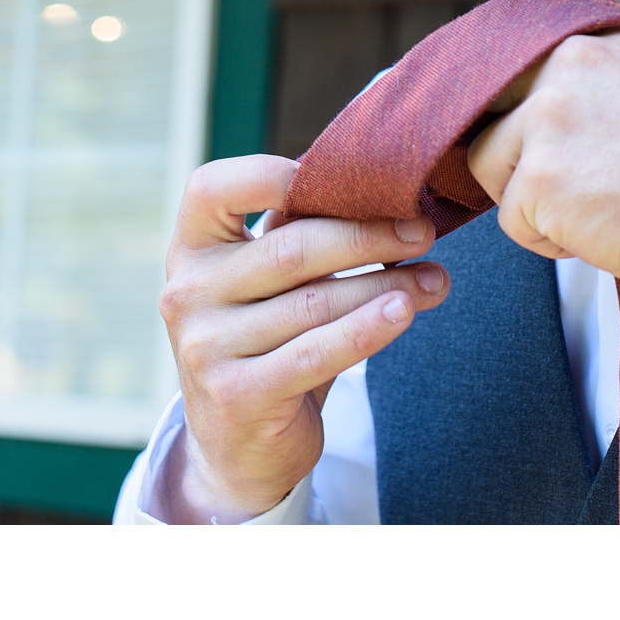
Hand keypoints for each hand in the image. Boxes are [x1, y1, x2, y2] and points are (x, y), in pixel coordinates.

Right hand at [151, 154, 450, 522]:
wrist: (237, 445)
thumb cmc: (266, 339)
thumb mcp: (267, 282)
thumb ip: (298, 231)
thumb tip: (380, 187)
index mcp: (191, 249)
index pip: (213, 188)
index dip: (275, 174)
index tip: (349, 181)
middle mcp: (186, 293)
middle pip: (290, 249)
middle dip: (368, 236)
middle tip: (423, 232)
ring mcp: (207, 347)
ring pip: (315, 304)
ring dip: (386, 286)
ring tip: (433, 279)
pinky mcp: (238, 395)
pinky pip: (316, 353)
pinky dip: (367, 329)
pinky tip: (404, 312)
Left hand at [467, 30, 619, 291]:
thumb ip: (604, 80)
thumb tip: (553, 99)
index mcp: (599, 39)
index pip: (519, 66)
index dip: (524, 112)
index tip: (545, 140)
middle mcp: (567, 64)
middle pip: (494, 110)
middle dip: (521, 154)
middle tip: (576, 186)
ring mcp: (548, 118)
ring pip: (493, 166)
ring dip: (533, 200)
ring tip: (599, 210)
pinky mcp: (539, 176)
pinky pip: (512, 221)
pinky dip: (550, 242)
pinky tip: (605, 233)